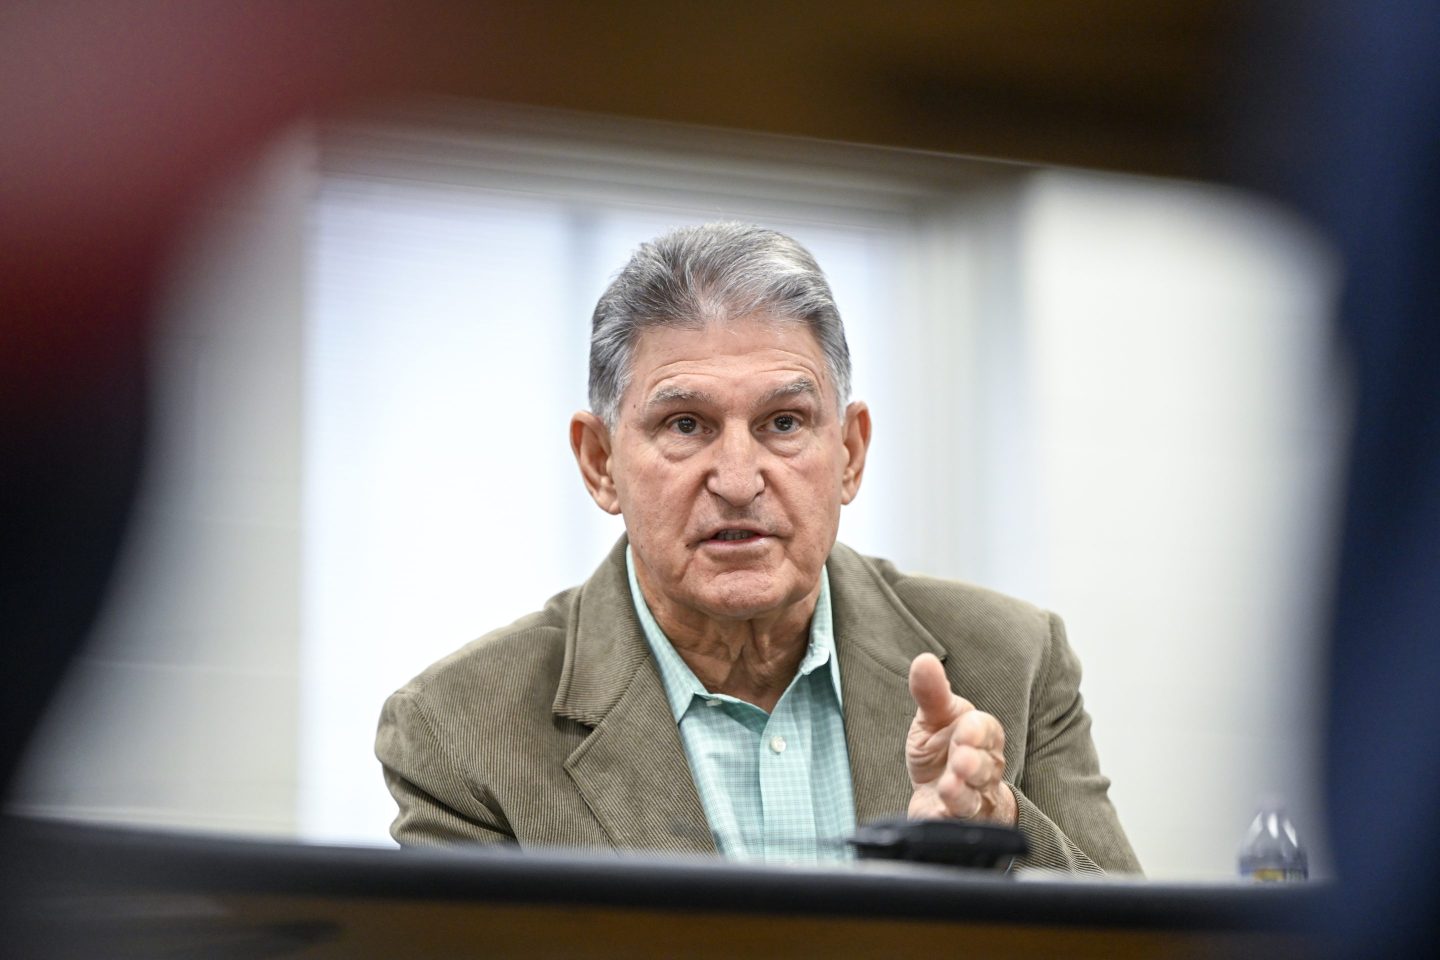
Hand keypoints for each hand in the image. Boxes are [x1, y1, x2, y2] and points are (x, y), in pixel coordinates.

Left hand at [906, 652, 1017, 824]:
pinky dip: (947, 819)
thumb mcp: (935, 718)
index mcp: (981, 737)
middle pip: (985, 767)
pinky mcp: (955, 823)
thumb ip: (931, 693)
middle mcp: (984, 769)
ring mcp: (973, 799)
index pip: (987, 732)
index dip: (978, 732)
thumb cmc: (942, 748)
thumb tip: (923, 660)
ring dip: (962, 793)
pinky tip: (938, 813)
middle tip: (961, 760)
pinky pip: (956, 824)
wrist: (939, 793)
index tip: (965, 729)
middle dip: (974, 764)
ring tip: (948, 787)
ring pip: (975, 798)